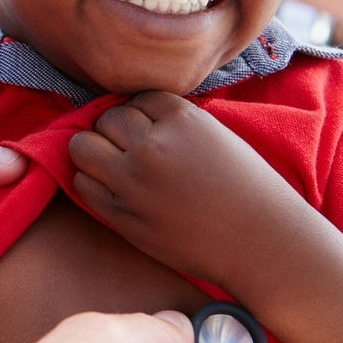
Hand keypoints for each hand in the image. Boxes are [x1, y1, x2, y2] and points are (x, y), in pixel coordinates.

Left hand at [67, 93, 303, 287]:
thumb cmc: (246, 188)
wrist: (259, 242)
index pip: (137, 99)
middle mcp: (152, 146)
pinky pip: (82, 183)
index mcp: (181, 120)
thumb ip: (174, 122)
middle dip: (116, 130)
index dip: (142, 115)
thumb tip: (132, 114)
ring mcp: (133, 182)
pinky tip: (112, 186)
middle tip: (133, 148)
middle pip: (106, 119)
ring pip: (82, 146)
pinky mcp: (122, 215)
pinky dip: (91, 180)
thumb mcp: (215, 135)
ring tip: (114, 163)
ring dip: (94, 150)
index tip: (154, 131)